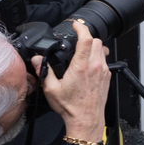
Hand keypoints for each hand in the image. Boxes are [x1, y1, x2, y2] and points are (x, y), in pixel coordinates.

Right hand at [32, 23, 109, 144]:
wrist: (86, 119)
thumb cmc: (70, 107)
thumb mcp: (51, 89)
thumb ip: (44, 71)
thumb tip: (36, 59)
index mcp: (81, 66)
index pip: (86, 39)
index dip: (82, 28)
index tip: (76, 25)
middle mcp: (95, 66)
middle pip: (97, 41)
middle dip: (87, 37)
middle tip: (77, 40)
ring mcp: (103, 71)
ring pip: (103, 49)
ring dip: (93, 46)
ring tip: (82, 51)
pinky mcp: (107, 76)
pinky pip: (105, 60)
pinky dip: (98, 56)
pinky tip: (88, 64)